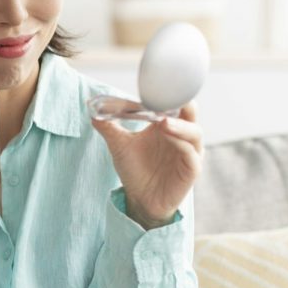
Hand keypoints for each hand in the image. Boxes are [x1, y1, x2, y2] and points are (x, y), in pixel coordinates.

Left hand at [91, 102, 203, 228]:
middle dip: (182, 102)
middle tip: (167, 96)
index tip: (149, 88)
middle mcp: (182, 135)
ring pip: (194, 132)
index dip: (163, 95)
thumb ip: (108, 126)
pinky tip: (166, 135)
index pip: (173, 103)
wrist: (139, 200)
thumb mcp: (119, 145)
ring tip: (163, 120)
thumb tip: (92, 108)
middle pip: (191, 112)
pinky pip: (190, 154)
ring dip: (179, 125)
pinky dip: (180, 143)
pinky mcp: (191, 169)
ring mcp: (189, 152)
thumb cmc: (135, 170)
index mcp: (168, 125)